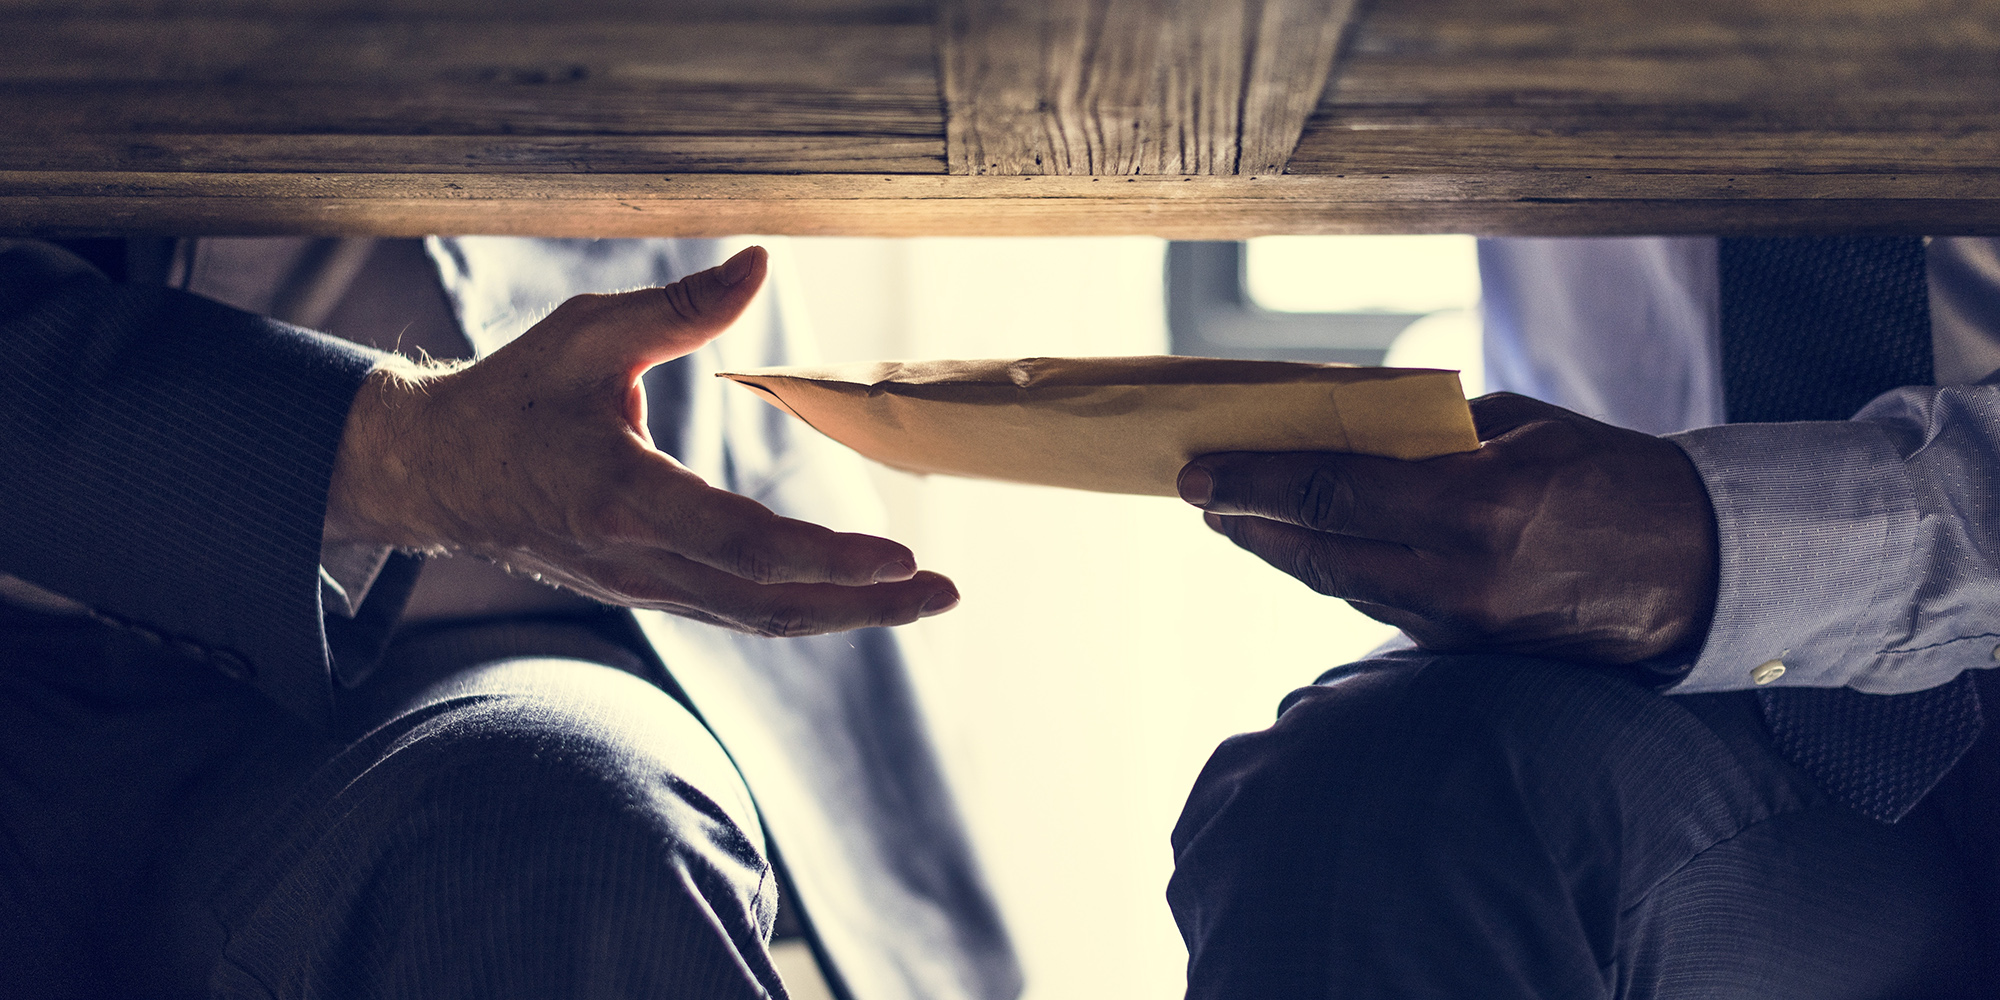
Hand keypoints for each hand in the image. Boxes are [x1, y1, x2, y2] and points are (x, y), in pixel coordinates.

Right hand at [325, 246, 958, 635]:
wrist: (434, 475)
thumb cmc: (511, 396)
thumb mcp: (586, 334)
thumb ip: (679, 307)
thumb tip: (760, 261)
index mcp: (623, 498)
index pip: (746, 544)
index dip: (828, 558)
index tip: (901, 557)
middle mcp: (639, 560)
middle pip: (770, 603)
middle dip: (864, 605)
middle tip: (944, 593)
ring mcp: (644, 588)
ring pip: (759, 618)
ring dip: (844, 615)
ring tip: (920, 600)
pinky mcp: (649, 592)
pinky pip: (738, 611)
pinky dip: (802, 609)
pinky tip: (854, 597)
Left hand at [1177, 393, 1716, 663]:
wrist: (1698, 568)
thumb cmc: (1611, 474)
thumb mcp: (1519, 425)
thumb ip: (1425, 431)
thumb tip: (1336, 428)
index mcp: (1476, 505)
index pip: (1330, 492)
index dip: (1253, 482)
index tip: (1197, 471)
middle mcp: (1460, 576)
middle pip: (1318, 551)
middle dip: (1249, 521)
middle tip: (1199, 494)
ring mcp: (1462, 625)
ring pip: (1343, 583)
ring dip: (1286, 550)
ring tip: (1240, 516)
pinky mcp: (1468, 652)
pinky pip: (1382, 605)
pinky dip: (1340, 572)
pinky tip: (1312, 547)